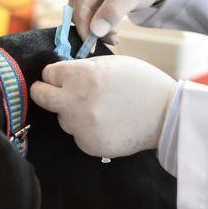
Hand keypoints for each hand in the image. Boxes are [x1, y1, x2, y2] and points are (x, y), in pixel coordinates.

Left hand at [30, 55, 176, 157]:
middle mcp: (75, 102)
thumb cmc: (141, 83)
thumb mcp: (111, 63)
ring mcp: (81, 126)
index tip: (60, 78)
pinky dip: (87, 130)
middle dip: (44, 92)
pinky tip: (107, 124)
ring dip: (72, 113)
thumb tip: (61, 74)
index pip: (48, 73)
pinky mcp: (89, 145)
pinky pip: (78, 135)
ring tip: (99, 110)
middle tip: (50, 92)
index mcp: (81, 76)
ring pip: (62, 118)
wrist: (166, 114)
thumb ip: (83, 68)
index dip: (55, 74)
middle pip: (41, 97)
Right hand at [69, 0, 174, 41]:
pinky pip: (92, 15)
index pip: (80, 6)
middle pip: (78, 11)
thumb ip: (111, 13)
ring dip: (96, 30)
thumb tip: (94, 32)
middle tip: (110, 40)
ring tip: (115, 37)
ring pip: (85, 15)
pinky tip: (113, 33)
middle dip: (90, 29)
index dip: (84, 28)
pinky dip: (101, 26)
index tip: (91, 46)